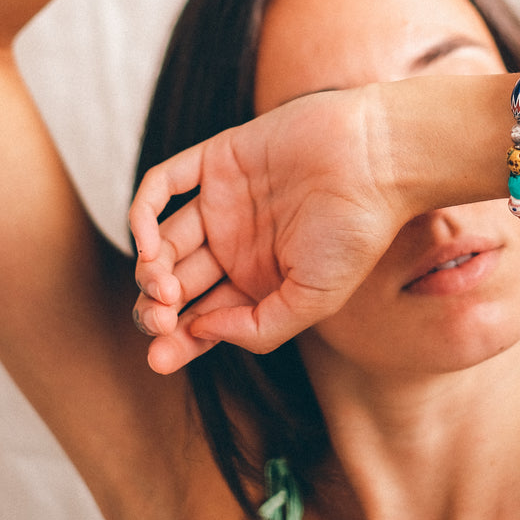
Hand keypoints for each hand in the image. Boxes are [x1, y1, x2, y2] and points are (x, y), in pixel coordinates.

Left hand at [130, 86, 405, 372]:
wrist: (375, 160)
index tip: (159, 360)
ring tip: (162, 287)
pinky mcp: (217, 159)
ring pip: (163, 239)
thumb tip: (200, 331)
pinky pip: (164, 183)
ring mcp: (223, 200)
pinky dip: (144, 213)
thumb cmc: (355, 232)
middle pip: (175, 282)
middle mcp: (234, 241)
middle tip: (160, 319)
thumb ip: (259, 328)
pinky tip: (149, 244)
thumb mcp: (313, 301)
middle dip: (157, 308)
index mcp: (257, 279)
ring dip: (150, 268)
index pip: (202, 316)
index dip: (177, 340)